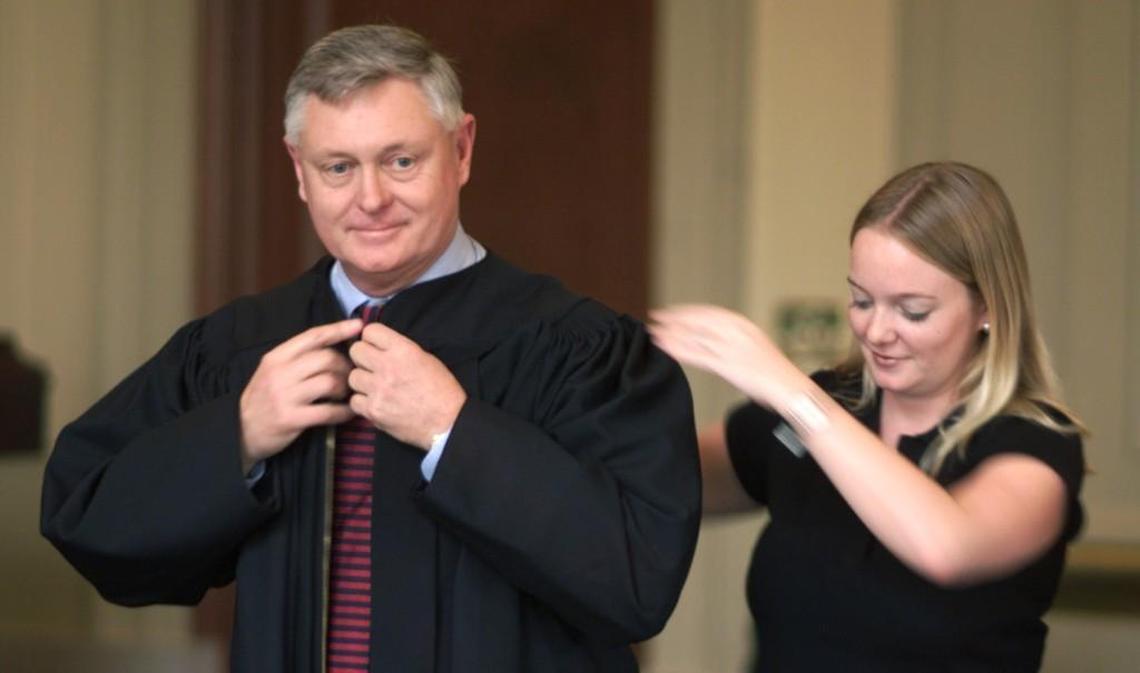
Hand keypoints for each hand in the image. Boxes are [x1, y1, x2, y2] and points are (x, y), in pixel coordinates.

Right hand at [239, 319, 361, 471]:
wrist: (240, 429)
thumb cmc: (265, 396)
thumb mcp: (273, 370)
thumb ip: (299, 357)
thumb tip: (336, 344)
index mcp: (277, 356)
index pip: (313, 336)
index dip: (338, 329)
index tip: (358, 325)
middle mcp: (280, 373)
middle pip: (327, 358)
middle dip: (345, 366)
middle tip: (349, 375)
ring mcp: (285, 396)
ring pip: (330, 382)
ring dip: (345, 388)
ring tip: (344, 393)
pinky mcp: (291, 419)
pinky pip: (328, 412)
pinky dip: (344, 411)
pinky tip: (348, 411)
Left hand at [346, 321, 466, 450]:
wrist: (447, 422)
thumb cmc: (442, 390)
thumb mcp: (426, 359)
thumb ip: (400, 350)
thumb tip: (379, 346)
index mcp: (403, 350)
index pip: (370, 331)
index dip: (372, 339)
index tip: (376, 347)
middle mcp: (388, 366)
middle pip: (356, 351)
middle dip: (363, 358)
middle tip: (372, 367)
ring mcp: (379, 390)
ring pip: (353, 377)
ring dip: (362, 381)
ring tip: (376, 388)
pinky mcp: (374, 411)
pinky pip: (355, 400)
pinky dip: (363, 403)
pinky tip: (376, 403)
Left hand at [648, 304, 806, 407]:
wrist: (791, 389)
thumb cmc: (773, 374)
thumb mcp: (753, 347)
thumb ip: (733, 341)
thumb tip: (709, 340)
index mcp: (744, 325)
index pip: (709, 313)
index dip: (687, 311)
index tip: (670, 311)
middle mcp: (737, 332)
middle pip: (698, 322)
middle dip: (674, 319)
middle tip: (654, 317)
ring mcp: (732, 349)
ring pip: (694, 337)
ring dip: (671, 334)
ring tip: (653, 333)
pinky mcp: (729, 366)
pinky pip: (698, 356)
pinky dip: (679, 350)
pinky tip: (665, 349)